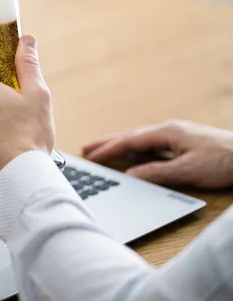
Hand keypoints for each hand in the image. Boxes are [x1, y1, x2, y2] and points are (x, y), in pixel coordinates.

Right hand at [82, 120, 232, 188]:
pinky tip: (131, 155)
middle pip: (130, 135)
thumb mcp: (188, 170)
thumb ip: (156, 172)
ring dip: (119, 144)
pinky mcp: (182, 143)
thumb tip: (129, 175)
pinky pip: (150, 144)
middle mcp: (168, 130)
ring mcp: (175, 135)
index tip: (90, 156)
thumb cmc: (223, 161)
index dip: (108, 149)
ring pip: (139, 139)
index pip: (129, 141)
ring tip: (101, 148)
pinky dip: (134, 149)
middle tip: (86, 147)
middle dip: (107, 142)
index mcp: (166, 132)